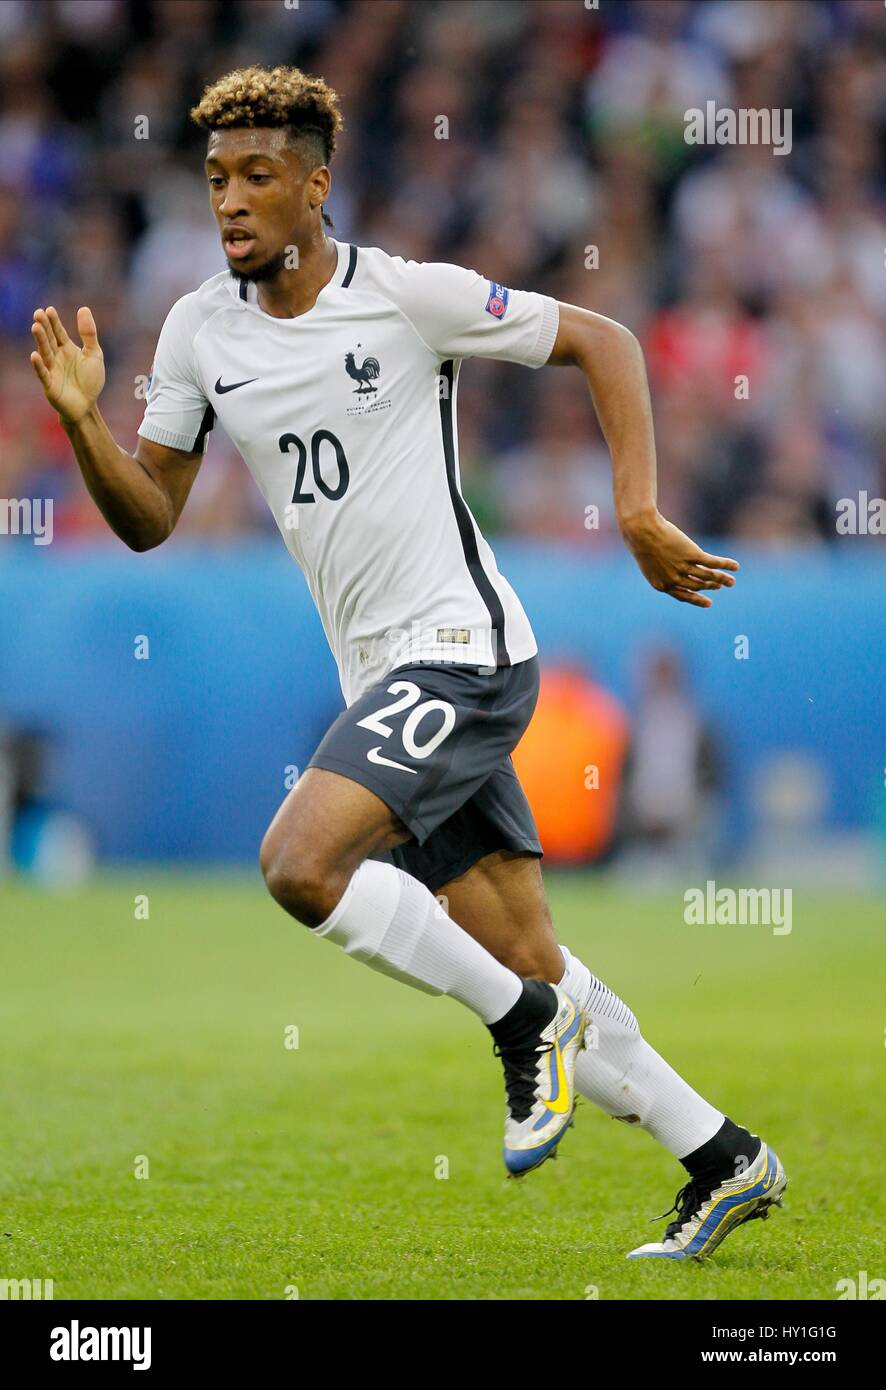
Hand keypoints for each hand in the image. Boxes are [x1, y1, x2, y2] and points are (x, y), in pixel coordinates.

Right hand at [30, 305, 104, 425]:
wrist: (87, 406)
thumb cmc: (90, 381)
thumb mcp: (94, 354)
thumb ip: (89, 334)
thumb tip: (84, 308)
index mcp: (67, 349)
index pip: (58, 332)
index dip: (54, 322)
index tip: (49, 310)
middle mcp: (57, 357)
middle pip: (50, 340)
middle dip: (44, 327)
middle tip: (38, 313)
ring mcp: (52, 370)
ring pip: (45, 353)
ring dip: (40, 341)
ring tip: (35, 327)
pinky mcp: (50, 385)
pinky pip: (43, 374)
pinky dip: (39, 366)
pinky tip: (35, 355)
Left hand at [621, 509, 738, 608]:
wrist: (641, 530)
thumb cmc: (641, 541)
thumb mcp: (649, 561)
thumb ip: (662, 569)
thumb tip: (675, 568)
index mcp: (661, 585)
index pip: (683, 596)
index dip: (697, 600)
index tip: (709, 603)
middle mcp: (673, 579)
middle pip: (698, 586)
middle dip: (711, 587)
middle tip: (721, 586)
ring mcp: (683, 568)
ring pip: (707, 577)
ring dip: (722, 579)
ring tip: (732, 582)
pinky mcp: (692, 555)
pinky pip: (713, 563)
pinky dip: (726, 565)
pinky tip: (735, 566)